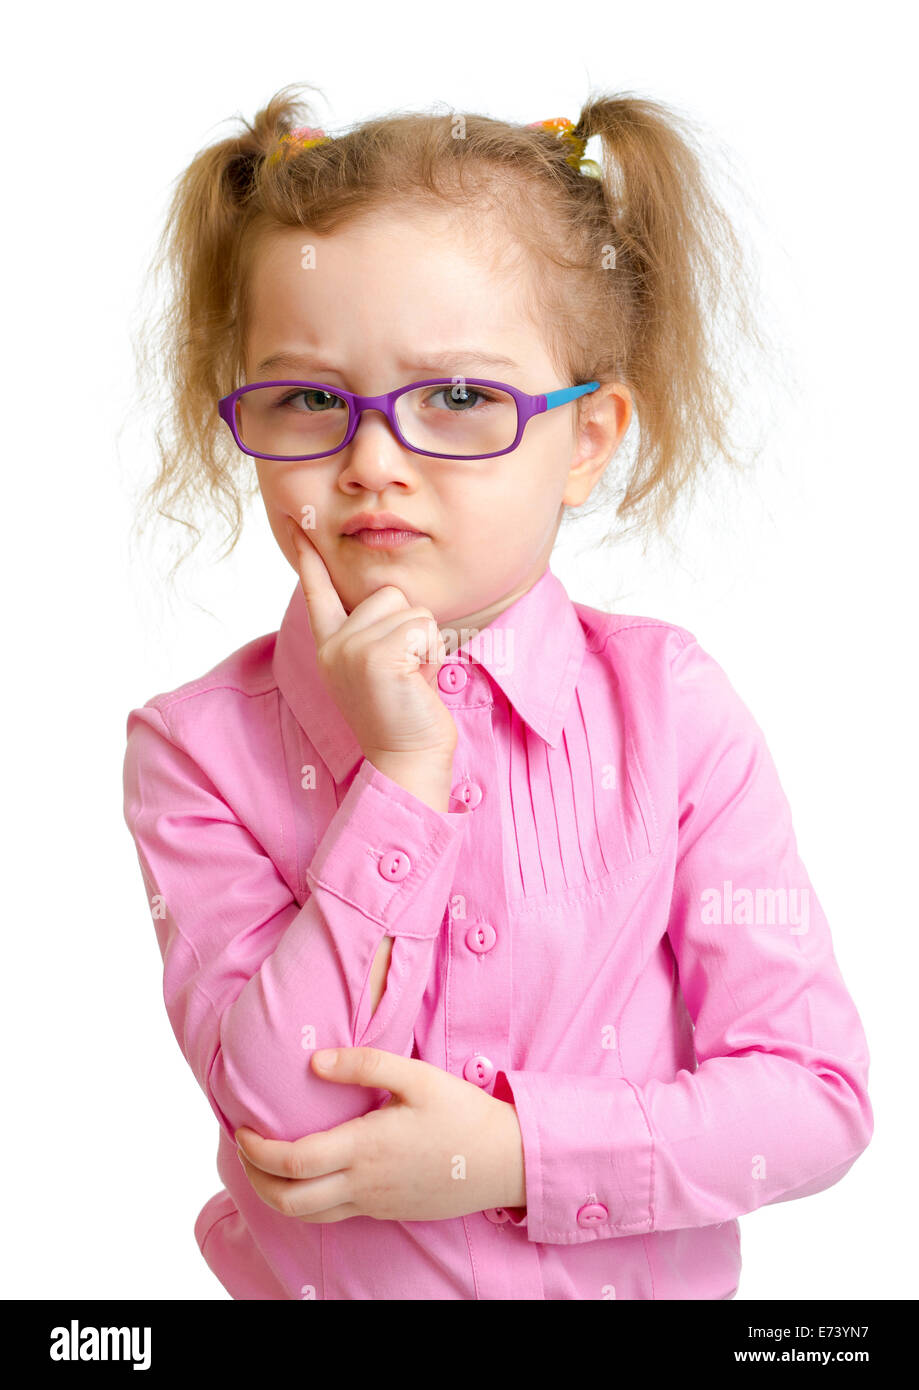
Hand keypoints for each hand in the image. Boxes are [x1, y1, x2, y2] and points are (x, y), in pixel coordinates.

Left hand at [234, 1047, 525, 1222]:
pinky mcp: (387, 1212)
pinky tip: (308, 1176)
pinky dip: (307, 1201)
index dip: (258, 1150)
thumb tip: (317, 1062)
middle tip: (244, 1150)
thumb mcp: (418, 1077)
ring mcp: (375, 1204)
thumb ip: (365, 1065)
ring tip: (266, 1165)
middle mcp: (364, 1183)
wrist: (503, 1161)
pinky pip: (334, 1216)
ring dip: (276, 1195)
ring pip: (308, 1216)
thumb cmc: (462, 1113)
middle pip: (290, 1200)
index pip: (294, 1161)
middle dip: (255, 1179)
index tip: (243, 1130)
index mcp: (367, 1148)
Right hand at [286, 518, 457, 760]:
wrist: (407, 758)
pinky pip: (423, 628)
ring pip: (411, 609)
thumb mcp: (382, 665)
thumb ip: (377, 632)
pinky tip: (417, 682)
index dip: (309, 557)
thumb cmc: (405, 712)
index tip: (297, 523)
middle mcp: (335, 644)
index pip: (319, 591)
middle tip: (407, 670)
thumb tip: (392, 599)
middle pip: (389, 593)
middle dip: (411, 627)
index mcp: (331, 645)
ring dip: (425, 643)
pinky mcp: (376, 656)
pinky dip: (432, 654)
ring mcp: (352, 649)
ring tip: (412, 678)